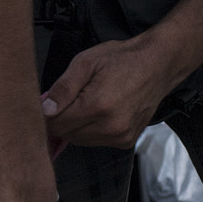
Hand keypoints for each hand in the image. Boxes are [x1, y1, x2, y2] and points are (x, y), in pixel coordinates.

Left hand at [42, 34, 172, 147]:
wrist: (157, 65)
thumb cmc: (121, 60)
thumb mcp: (85, 63)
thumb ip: (63, 88)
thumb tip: (45, 109)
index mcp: (97, 106)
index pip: (56, 125)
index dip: (47, 114)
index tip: (48, 103)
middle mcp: (111, 127)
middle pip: (67, 134)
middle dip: (62, 119)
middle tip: (70, 98)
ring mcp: (121, 136)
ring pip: (80, 140)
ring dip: (76, 126)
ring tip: (87, 102)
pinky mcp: (128, 141)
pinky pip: (97, 141)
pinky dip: (91, 130)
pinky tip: (99, 112)